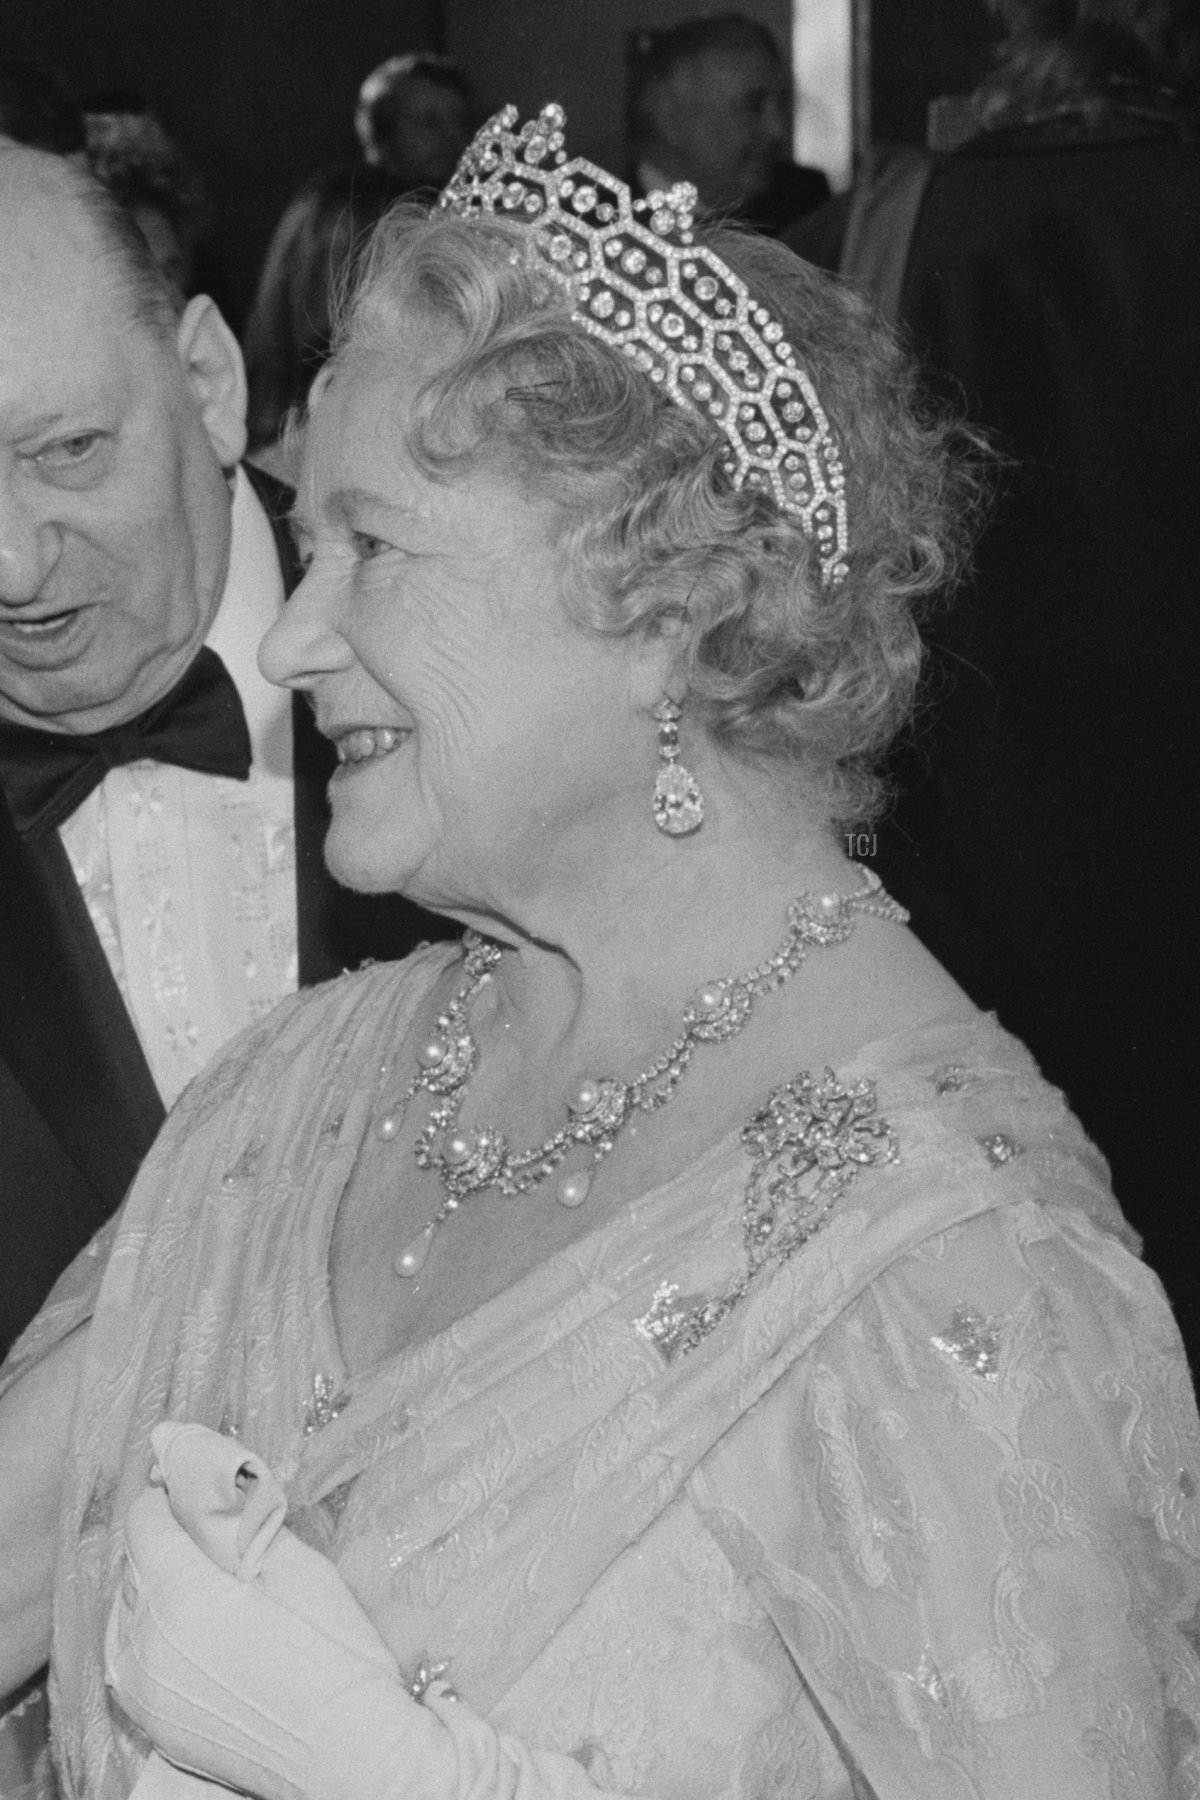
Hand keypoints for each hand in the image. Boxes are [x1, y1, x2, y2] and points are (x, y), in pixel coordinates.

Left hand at [106, 1485, 453, 1799]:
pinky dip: (153, 1632)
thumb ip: (244, 1518)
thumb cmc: (335, 1657)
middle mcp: (147, 1644)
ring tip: (211, 1586)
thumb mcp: (301, 1568)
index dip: (172, 1494)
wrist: (348, 1755)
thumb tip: (208, 1475)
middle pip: (134, 1563)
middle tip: (220, 1537)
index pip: (145, 1520)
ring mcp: (144, 1689)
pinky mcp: (152, 1720)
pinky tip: (197, 1632)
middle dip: (170, 1540)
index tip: (204, 1491)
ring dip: (158, 1586)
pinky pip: (131, 1656)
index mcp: (182, 1597)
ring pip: (128, 1610)